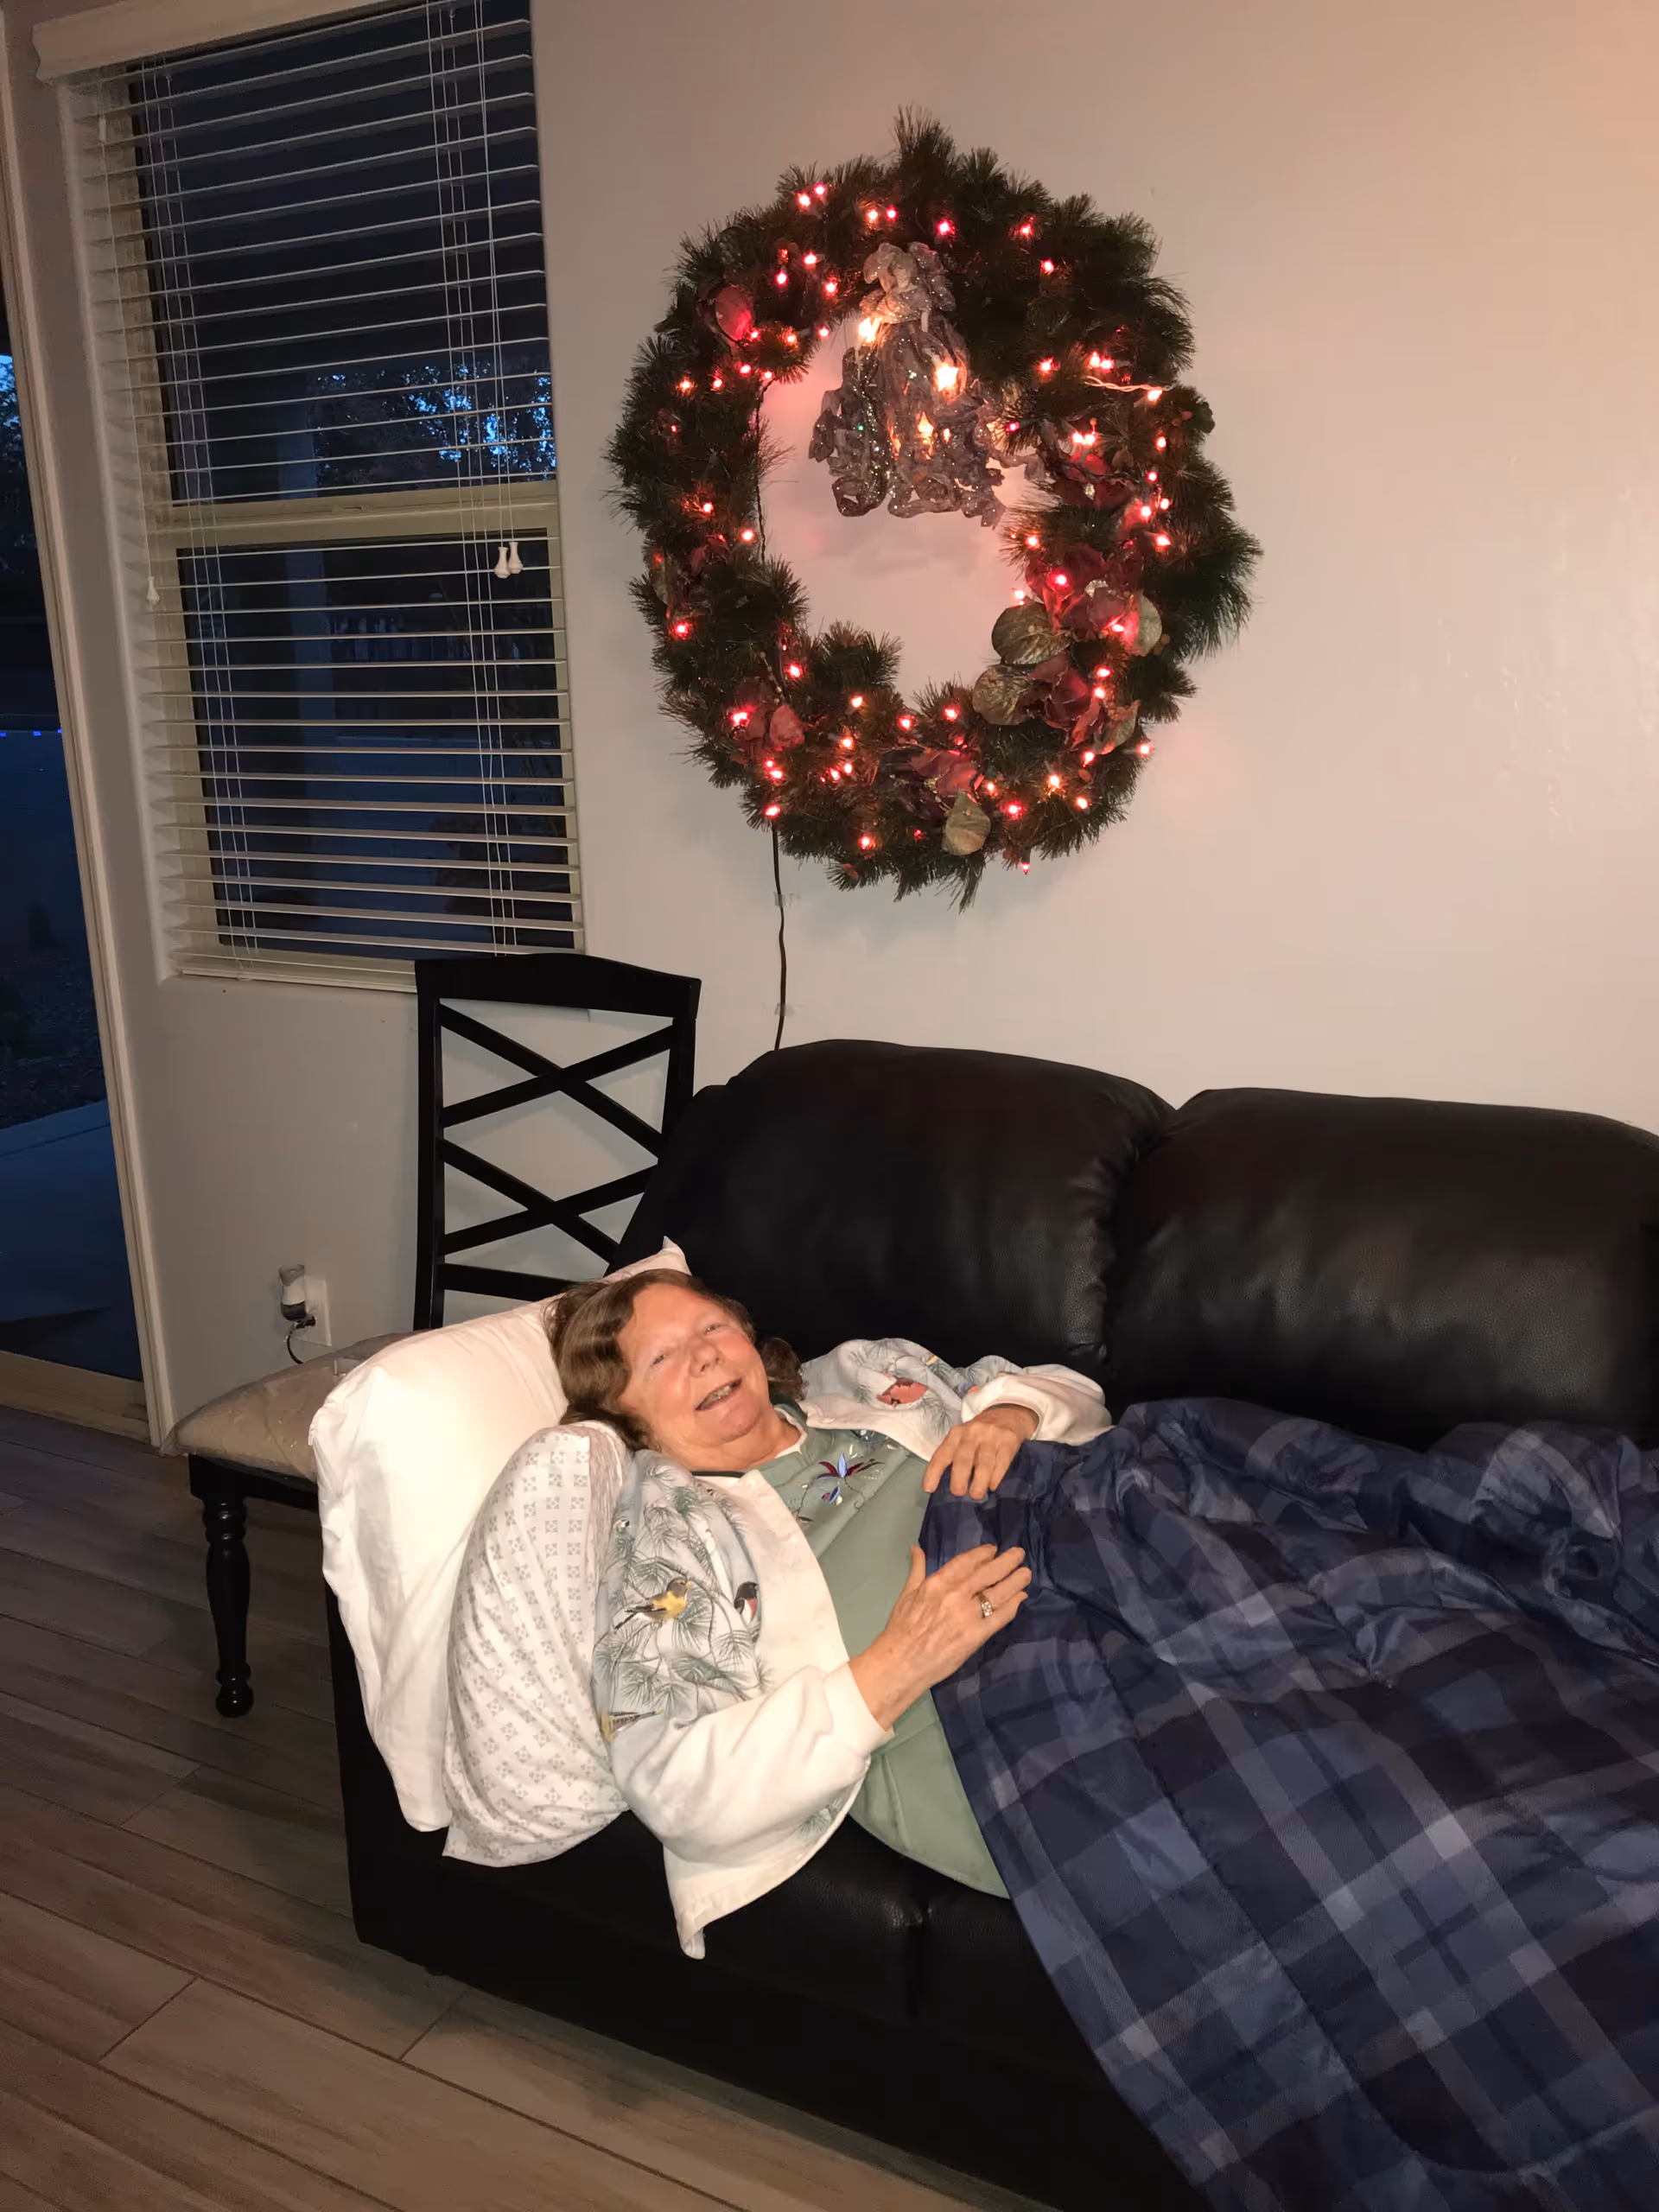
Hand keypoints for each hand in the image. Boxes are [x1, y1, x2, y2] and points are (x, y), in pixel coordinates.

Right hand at [848, 1543, 1030, 1728]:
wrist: (902, 1662)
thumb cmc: (901, 1628)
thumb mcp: (906, 1593)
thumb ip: (917, 1569)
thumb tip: (916, 1548)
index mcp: (938, 1582)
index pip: (966, 1562)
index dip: (983, 1554)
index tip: (994, 1550)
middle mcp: (956, 1595)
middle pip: (987, 1574)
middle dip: (1006, 1562)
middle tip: (1019, 1554)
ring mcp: (968, 1616)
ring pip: (998, 1593)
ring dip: (1015, 1581)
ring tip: (1026, 1573)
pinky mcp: (976, 1636)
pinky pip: (1000, 1618)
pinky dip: (1013, 1606)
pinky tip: (1021, 1598)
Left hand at [922, 1402, 1037, 1498]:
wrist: (1008, 1413)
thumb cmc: (981, 1433)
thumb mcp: (964, 1438)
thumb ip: (955, 1456)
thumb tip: (950, 1485)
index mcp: (956, 1434)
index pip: (942, 1454)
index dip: (934, 1472)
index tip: (929, 1488)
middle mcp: (972, 1434)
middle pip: (963, 1459)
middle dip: (959, 1480)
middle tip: (959, 1493)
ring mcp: (991, 1437)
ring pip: (983, 1464)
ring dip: (978, 1483)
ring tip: (976, 1494)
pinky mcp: (1008, 1442)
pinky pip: (1001, 1463)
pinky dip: (995, 1478)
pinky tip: (992, 1486)